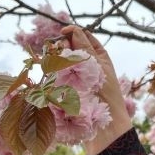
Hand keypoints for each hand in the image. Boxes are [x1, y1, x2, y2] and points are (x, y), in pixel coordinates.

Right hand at [60, 25, 131, 154]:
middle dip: (63, 45)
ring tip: (55, 62)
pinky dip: (50, 69)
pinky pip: (54, 72)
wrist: (102, 124)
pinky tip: (49, 71)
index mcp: (98, 56)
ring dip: (55, 57)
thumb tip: (74, 30)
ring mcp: (73, 75)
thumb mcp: (97, 68)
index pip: (83, 36)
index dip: (73, 32)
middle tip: (60, 51)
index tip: (63, 33)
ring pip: (59, 58)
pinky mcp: (63, 87)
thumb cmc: (106, 96)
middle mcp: (85, 64)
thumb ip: (84, 49)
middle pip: (69, 45)